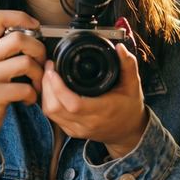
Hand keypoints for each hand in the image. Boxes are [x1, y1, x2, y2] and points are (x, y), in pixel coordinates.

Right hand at [0, 11, 45, 160]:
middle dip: (38, 49)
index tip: (35, 27)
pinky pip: (25, 88)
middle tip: (41, 62)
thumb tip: (30, 35)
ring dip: (39, 75)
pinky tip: (29, 100)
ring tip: (37, 85)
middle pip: (19, 38)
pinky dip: (33, 95)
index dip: (21, 16)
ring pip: (26, 62)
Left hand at [42, 42, 147, 158]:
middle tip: (49, 68)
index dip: (58, 87)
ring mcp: (78, 129)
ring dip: (46, 93)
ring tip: (49, 76)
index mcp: (102, 111)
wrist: (129, 132)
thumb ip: (128, 65)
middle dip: (47, 85)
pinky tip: (51, 89)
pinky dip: (49, 102)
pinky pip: (53, 118)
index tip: (54, 70)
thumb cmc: (130, 108)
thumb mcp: (133, 85)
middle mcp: (88, 123)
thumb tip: (120, 48)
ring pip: (51, 113)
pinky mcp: (72, 131)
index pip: (73, 104)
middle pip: (55, 108)